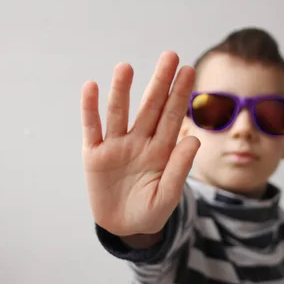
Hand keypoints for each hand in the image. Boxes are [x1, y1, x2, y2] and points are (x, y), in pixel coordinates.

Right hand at [81, 51, 199, 237]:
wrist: (123, 228)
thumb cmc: (150, 212)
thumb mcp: (167, 196)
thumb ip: (179, 169)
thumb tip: (193, 139)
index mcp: (161, 150)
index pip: (172, 117)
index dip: (179, 94)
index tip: (188, 70)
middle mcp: (139, 142)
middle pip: (150, 107)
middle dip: (159, 82)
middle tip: (170, 55)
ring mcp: (116, 147)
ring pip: (119, 113)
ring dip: (122, 91)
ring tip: (126, 67)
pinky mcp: (95, 156)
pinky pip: (92, 129)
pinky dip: (90, 109)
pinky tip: (92, 87)